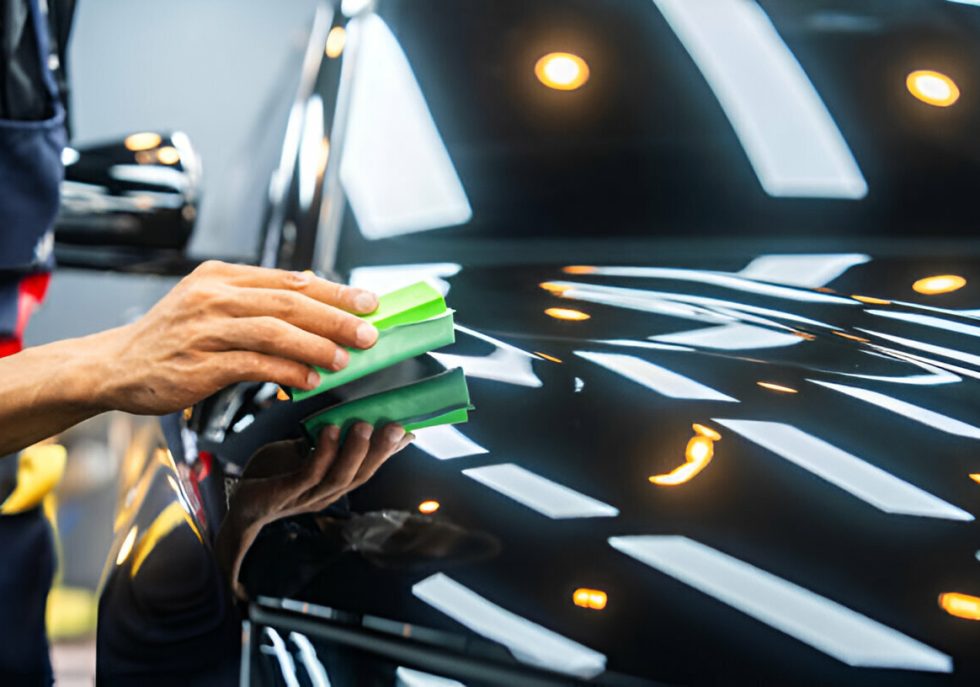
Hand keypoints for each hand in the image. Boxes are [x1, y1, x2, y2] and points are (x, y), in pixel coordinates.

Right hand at [91, 261, 379, 414]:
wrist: (115, 365)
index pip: (290, 280)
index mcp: (222, 277)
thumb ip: (259, 298)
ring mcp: (205, 329)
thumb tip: (316, 291)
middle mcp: (214, 297)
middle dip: (335, 317)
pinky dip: (287, 371)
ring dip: (316, 345)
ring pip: (274, 331)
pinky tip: (310, 379)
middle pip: (289, 302)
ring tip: (346, 357)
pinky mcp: (198, 364)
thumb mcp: (212, 304)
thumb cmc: (173, 337)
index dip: (334, 292)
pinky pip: (253, 365)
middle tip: (369, 331)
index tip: (369, 301)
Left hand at [215, 422, 412, 599]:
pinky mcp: (285, 494)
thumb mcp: (302, 453)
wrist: (236, 503)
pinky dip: (323, 453)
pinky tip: (329, 430)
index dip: (389, 452)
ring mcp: (307, 497)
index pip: (368, 468)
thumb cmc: (271, 476)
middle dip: (381, 450)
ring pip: (339, 477)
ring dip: (355, 451)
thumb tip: (348, 418)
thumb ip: (324, 442)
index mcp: (334, 484)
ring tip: (364, 426)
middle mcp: (326, 494)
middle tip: (396, 426)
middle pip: (361, 475)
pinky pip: (309, 474)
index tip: (409, 431)